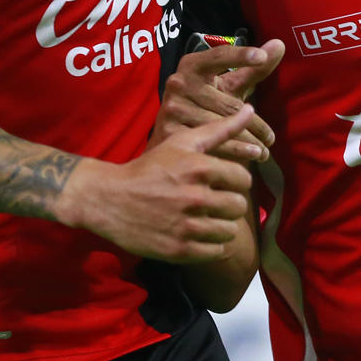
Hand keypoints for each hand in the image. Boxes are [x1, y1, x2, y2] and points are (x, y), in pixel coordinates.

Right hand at [60, 108, 259, 263]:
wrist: (109, 199)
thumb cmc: (149, 168)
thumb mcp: (182, 142)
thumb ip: (220, 128)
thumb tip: (250, 109)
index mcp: (199, 168)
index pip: (244, 179)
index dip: (234, 181)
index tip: (220, 182)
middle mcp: (196, 197)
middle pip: (239, 206)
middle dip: (228, 203)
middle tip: (211, 201)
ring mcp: (187, 226)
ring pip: (229, 231)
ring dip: (221, 225)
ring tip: (204, 218)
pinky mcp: (180, 250)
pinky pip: (216, 252)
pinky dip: (211, 245)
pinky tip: (197, 234)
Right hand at [155, 39, 285, 160]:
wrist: (170, 134)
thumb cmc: (205, 103)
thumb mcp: (226, 85)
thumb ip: (252, 69)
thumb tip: (280, 45)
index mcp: (192, 65)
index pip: (219, 56)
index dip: (240, 55)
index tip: (261, 57)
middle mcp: (179, 82)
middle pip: (229, 104)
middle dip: (254, 122)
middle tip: (271, 138)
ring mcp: (172, 108)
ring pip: (221, 125)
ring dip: (248, 140)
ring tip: (264, 151)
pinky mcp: (170, 131)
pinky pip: (210, 141)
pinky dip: (234, 151)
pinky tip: (249, 157)